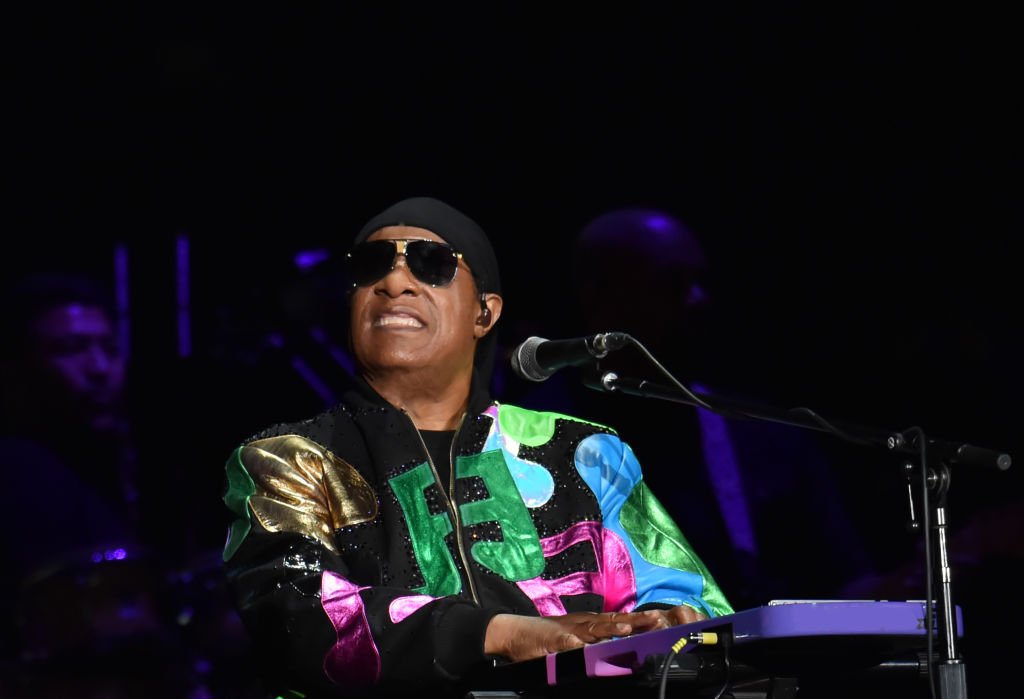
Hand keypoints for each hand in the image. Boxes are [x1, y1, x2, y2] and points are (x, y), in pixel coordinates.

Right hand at [483, 607, 704, 662]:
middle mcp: (582, 624)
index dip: (638, 620)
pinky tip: (584, 646)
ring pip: (593, 629)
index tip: (660, 619)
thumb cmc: (546, 636)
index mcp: (589, 623)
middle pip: (612, 621)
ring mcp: (567, 631)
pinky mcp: (552, 642)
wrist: (513, 632)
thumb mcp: (574, 635)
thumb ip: (595, 638)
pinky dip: (575, 644)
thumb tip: (621, 640)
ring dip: (610, 629)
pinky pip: (566, 644)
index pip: (619, 620)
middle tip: (656, 620)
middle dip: (634, 621)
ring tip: (627, 628)